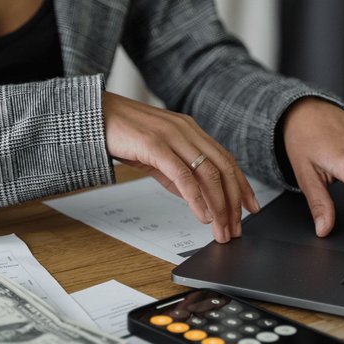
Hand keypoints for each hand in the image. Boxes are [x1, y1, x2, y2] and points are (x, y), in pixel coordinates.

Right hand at [102, 92, 259, 242]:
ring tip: (222, 228)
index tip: (251, 207)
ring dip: (219, 205)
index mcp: (191, 131)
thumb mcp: (157, 154)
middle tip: (238, 227)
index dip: (242, 185)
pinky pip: (183, 176)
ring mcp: (172, 136)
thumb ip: (175, 173)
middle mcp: (187, 131)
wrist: (92, 115)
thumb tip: (194, 197)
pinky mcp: (155, 145)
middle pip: (223, 168)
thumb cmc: (123, 132)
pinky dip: (197, 199)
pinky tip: (202, 215)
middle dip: (234, 201)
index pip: (226, 159)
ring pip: (208, 173)